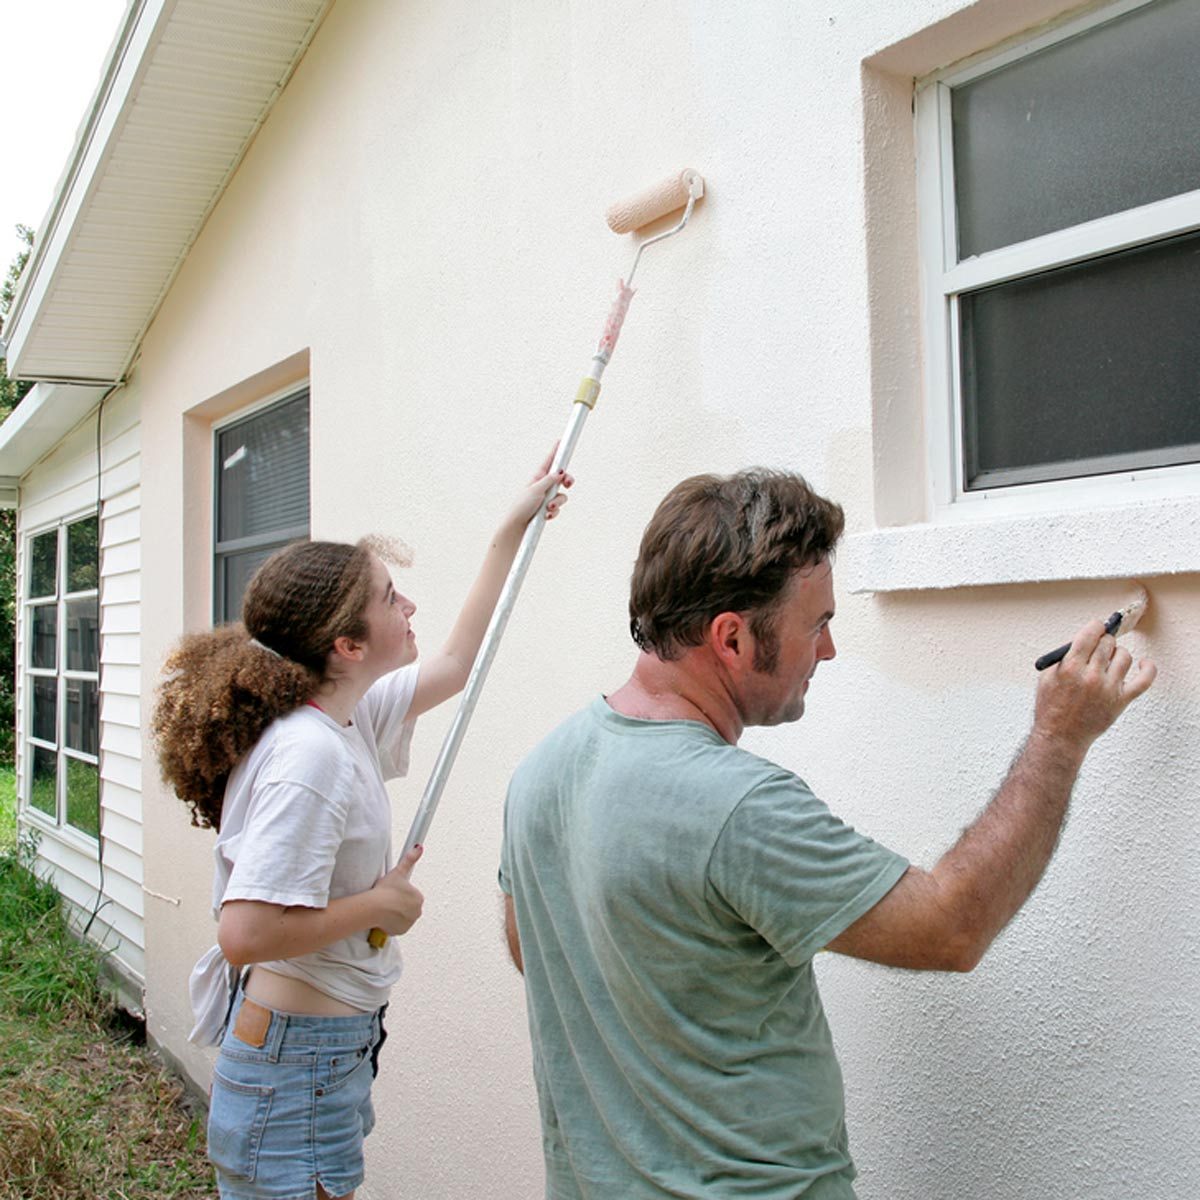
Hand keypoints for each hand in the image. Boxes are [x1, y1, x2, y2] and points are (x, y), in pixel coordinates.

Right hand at [369, 845, 424, 935]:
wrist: (374, 907)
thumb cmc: (385, 890)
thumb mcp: (398, 871)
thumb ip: (410, 858)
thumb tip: (418, 848)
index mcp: (419, 898)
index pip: (411, 895)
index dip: (400, 893)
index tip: (393, 892)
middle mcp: (417, 911)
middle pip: (407, 906)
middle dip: (399, 904)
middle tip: (388, 899)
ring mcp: (409, 922)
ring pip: (402, 916)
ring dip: (395, 913)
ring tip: (385, 907)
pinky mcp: (400, 931)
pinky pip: (397, 926)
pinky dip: (392, 923)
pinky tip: (385, 916)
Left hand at [506, 446, 573, 526]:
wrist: (517, 525)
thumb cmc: (521, 506)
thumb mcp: (536, 490)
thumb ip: (550, 480)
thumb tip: (560, 471)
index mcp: (539, 476)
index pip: (550, 459)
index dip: (558, 450)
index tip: (564, 439)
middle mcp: (544, 484)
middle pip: (563, 477)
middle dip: (568, 480)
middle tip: (568, 484)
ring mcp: (547, 497)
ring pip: (562, 495)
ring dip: (557, 502)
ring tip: (548, 508)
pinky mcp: (549, 508)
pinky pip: (558, 508)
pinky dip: (554, 512)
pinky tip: (546, 516)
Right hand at [1033, 619, 1155, 751]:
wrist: (1060, 736)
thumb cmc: (1051, 707)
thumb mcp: (1047, 677)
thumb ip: (1065, 657)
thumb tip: (1086, 639)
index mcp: (1070, 668)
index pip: (1090, 634)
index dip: (1095, 627)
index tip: (1096, 628)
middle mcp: (1091, 676)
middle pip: (1108, 643)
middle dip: (1104, 641)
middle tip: (1099, 647)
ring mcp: (1109, 688)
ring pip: (1125, 657)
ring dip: (1118, 654)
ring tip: (1110, 661)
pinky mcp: (1122, 700)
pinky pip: (1144, 680)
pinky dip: (1148, 668)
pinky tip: (1144, 664)